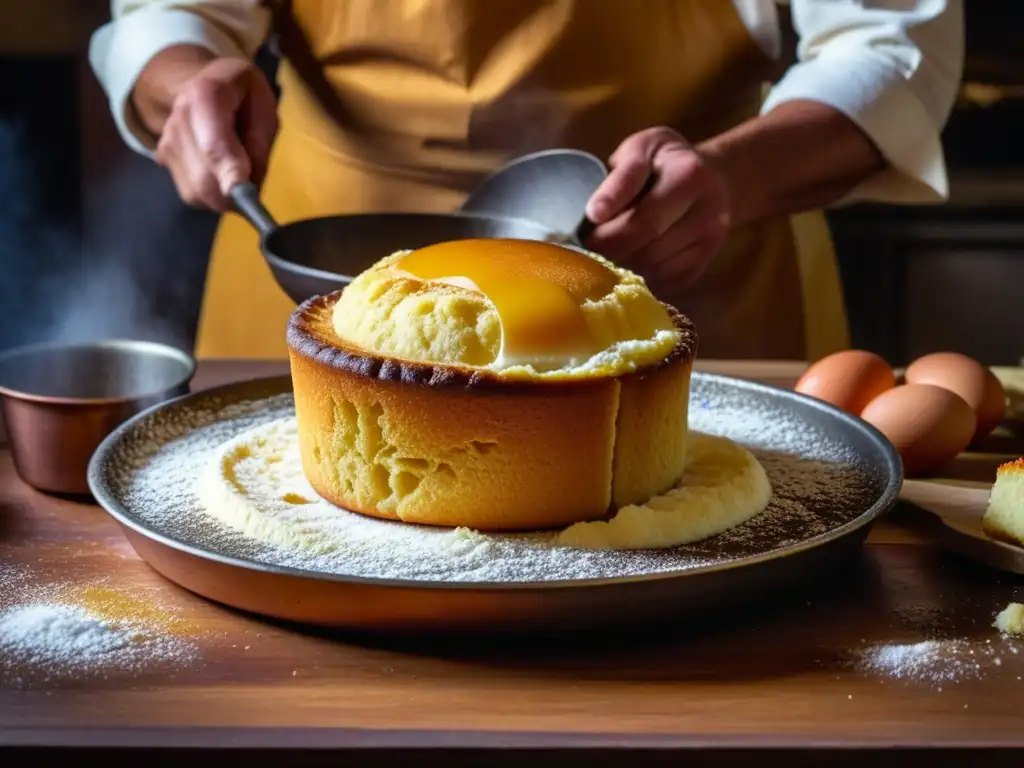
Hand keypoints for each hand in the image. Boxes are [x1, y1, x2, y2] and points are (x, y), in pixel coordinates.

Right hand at [154, 57, 277, 210]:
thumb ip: (259, 140)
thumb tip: (249, 182)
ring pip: (197, 192)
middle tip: (254, 186)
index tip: (242, 195)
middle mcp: (179, 117)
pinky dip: (212, 194)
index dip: (228, 173)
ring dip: (224, 195)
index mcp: (207, 95)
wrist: (203, 82)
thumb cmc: (243, 95)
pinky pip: (192, 193)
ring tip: (236, 170)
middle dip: (232, 194)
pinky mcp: (162, 158)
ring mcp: (167, 140)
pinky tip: (220, 172)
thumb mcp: (264, 106)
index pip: (215, 145)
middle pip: (204, 177)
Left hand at [584, 127, 730, 291]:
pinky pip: (667, 280)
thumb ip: (620, 177)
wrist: (713, 178)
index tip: (586, 224)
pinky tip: (624, 270)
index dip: (610, 218)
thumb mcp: (641, 150)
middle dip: (610, 247)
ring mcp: (710, 237)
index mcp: (687, 173)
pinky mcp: (706, 261)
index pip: (643, 205)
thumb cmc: (663, 161)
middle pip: (649, 239)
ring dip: (622, 267)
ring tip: (600, 258)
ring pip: (656, 265)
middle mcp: (707, 206)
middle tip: (585, 248)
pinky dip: (640, 280)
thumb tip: (595, 213)